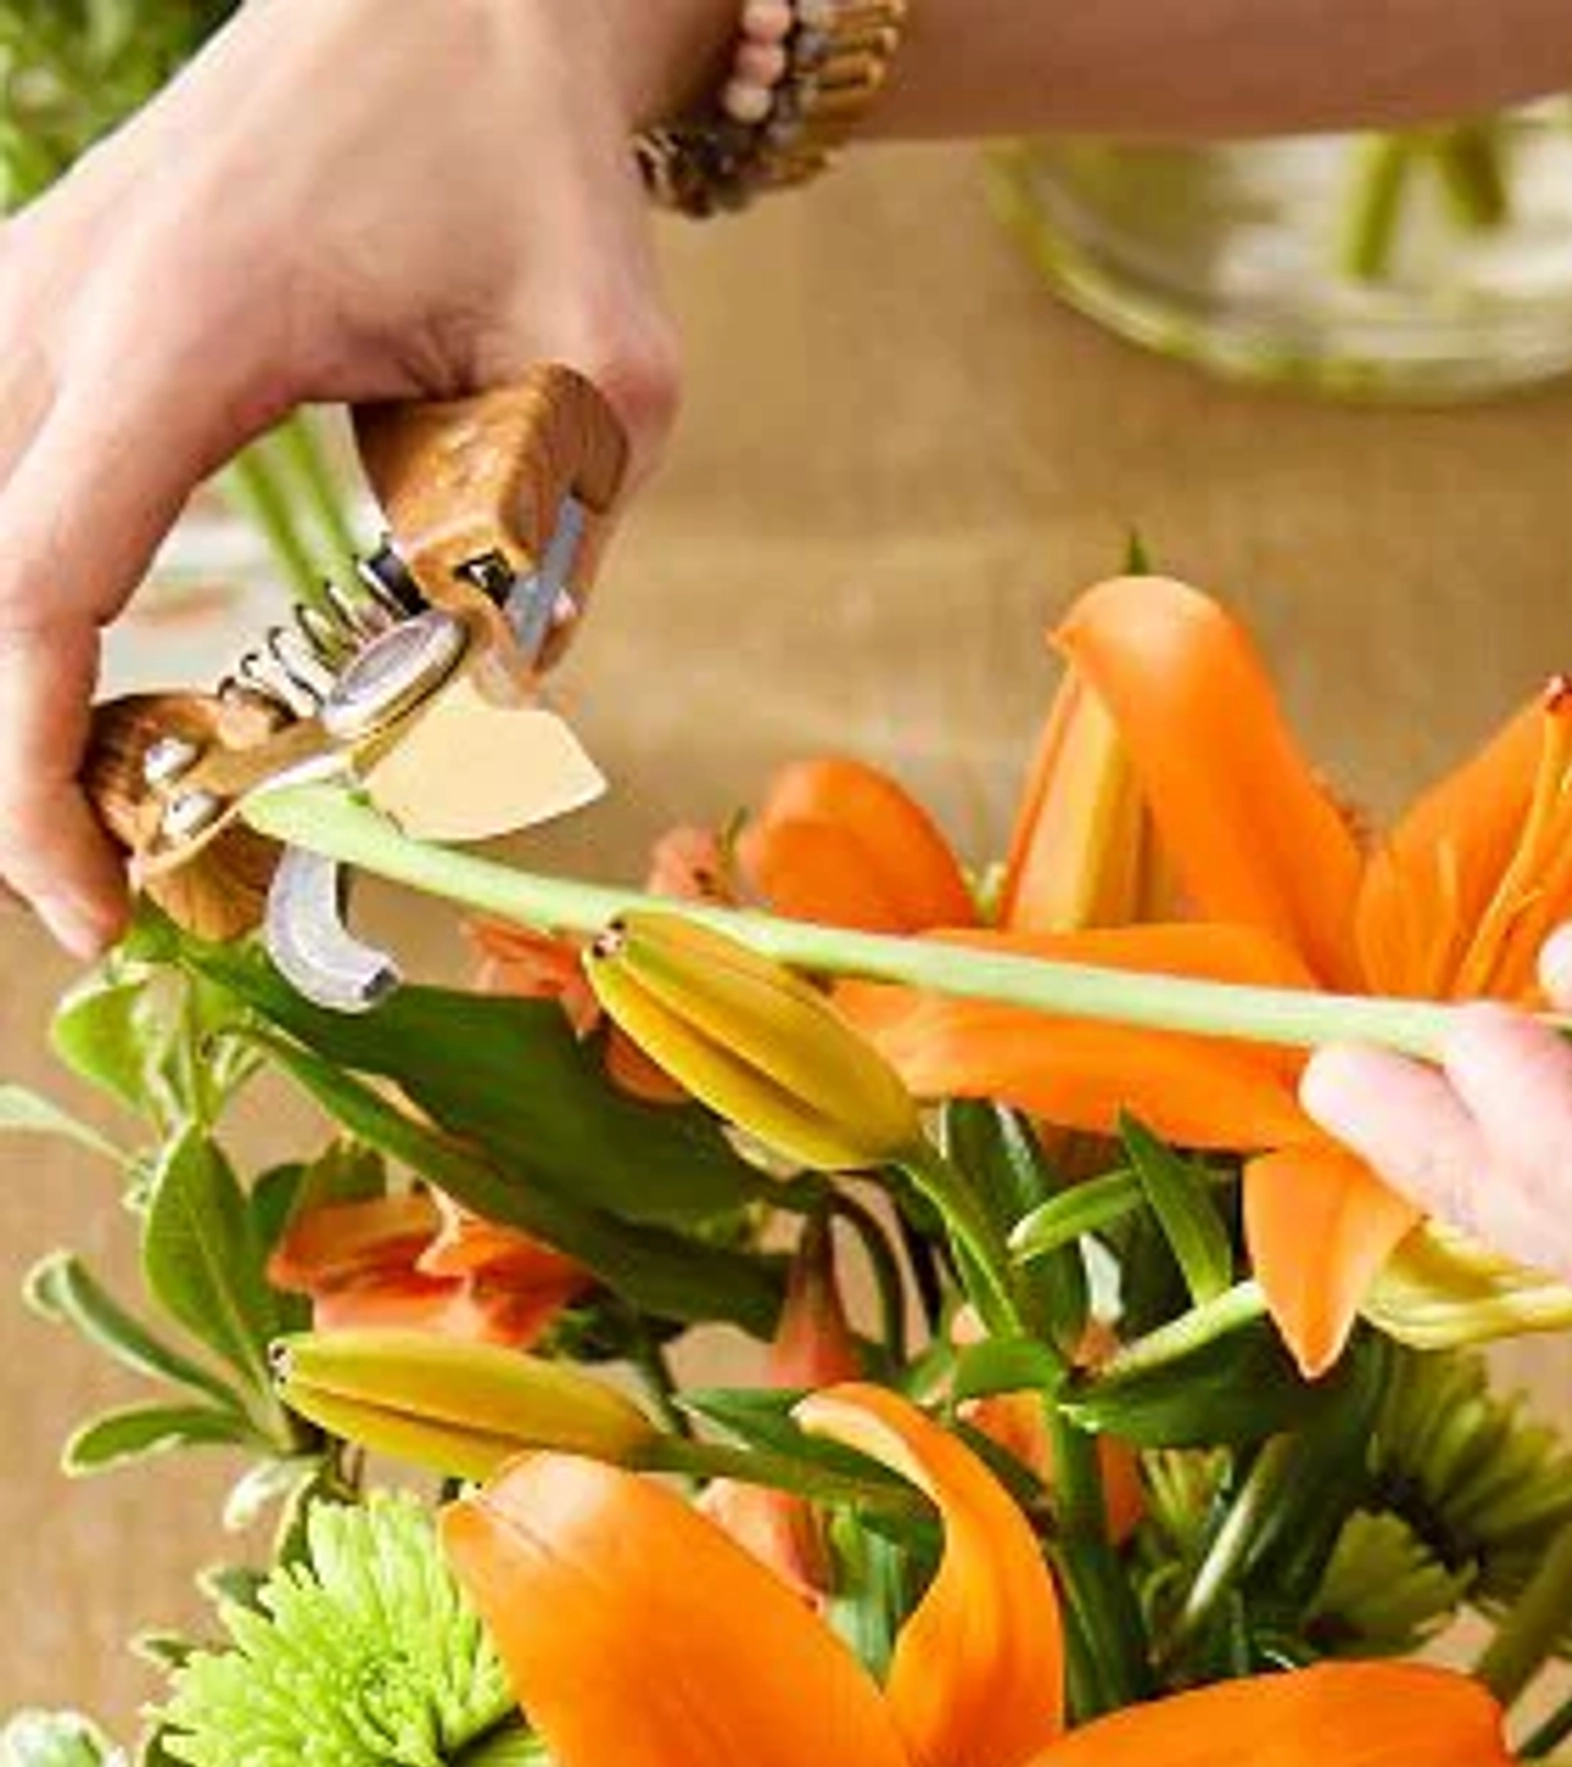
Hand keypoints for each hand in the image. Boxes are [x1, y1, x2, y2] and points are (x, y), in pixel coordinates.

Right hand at [0, 0, 713, 955]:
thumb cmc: (526, 159)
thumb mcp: (611, 366)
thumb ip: (569, 542)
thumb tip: (516, 705)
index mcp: (182, 334)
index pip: (43, 582)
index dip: (37, 764)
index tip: (94, 895)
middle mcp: (67, 305)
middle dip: (23, 765)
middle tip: (123, 900)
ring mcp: (35, 291)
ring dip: (18, 687)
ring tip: (121, 819)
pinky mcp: (49, 299)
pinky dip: (24, 598)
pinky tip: (108, 702)